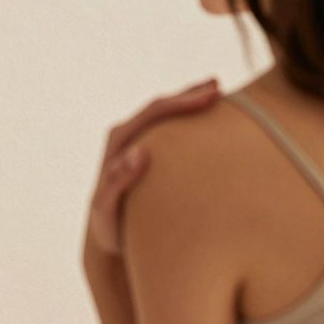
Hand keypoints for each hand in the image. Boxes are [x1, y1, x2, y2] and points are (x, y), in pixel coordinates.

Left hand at [85, 78, 221, 259]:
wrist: (108, 236)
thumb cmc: (110, 227)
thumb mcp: (107, 209)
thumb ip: (117, 182)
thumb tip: (138, 152)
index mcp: (118, 145)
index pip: (150, 115)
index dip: (179, 103)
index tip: (207, 98)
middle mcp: (125, 138)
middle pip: (158, 108)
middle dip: (187, 95)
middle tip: (216, 87)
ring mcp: (136, 143)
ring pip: (164, 115)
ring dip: (188, 100)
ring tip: (215, 89)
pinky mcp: (148, 153)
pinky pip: (170, 130)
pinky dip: (188, 118)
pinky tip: (210, 114)